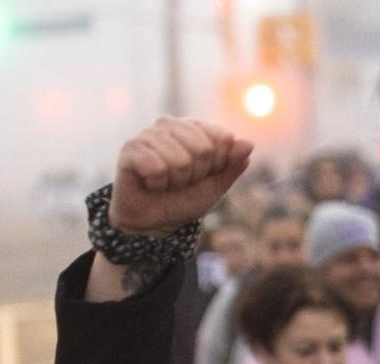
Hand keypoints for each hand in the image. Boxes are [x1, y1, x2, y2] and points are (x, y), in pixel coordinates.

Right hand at [109, 116, 253, 235]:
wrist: (153, 221)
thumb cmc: (183, 200)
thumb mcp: (215, 187)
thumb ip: (232, 166)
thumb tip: (248, 144)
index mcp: (194, 128)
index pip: (222, 138)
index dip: (216, 165)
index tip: (202, 176)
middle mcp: (171, 125)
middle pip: (202, 149)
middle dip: (195, 175)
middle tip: (180, 182)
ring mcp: (150, 134)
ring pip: (180, 161)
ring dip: (174, 182)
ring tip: (164, 183)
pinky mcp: (131, 147)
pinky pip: (157, 167)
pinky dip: (157, 183)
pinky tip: (150, 182)